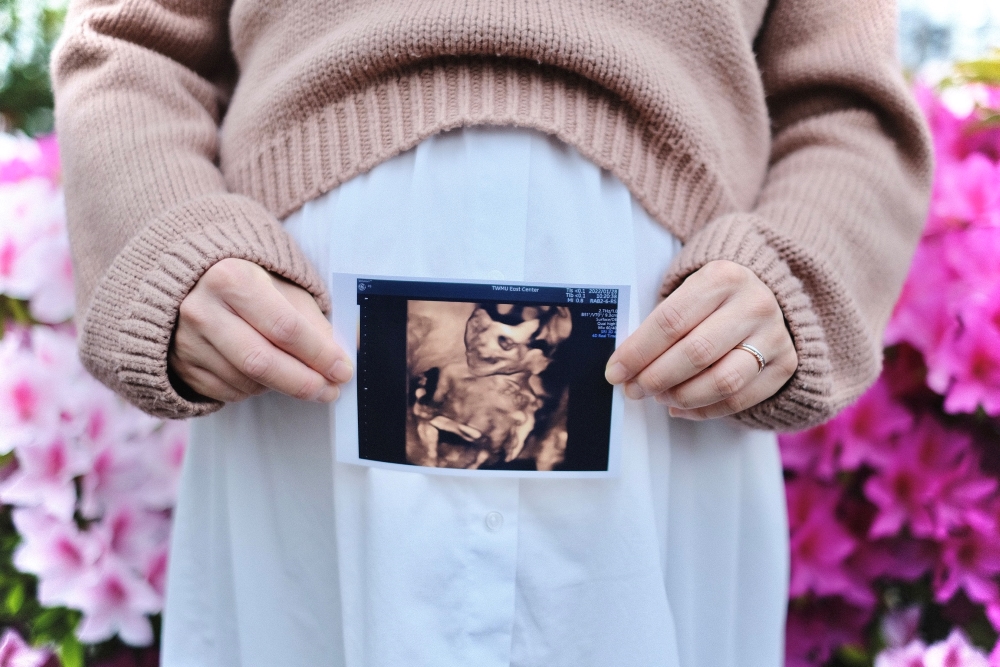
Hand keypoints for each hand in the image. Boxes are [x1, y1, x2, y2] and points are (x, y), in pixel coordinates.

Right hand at [169, 258, 351, 403]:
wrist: (190, 285)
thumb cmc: (247, 283)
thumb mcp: (282, 287)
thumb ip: (311, 321)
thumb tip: (338, 359)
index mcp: (231, 279)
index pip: (284, 327)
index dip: (318, 354)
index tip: (342, 370)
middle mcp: (203, 310)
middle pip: (262, 362)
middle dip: (303, 382)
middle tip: (330, 390)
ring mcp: (188, 342)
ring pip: (246, 382)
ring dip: (282, 386)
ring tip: (300, 377)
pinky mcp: (182, 367)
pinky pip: (229, 392)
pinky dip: (257, 390)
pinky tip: (267, 376)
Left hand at [604, 260, 796, 419]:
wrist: (766, 294)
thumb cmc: (712, 298)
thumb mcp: (688, 291)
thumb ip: (661, 322)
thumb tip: (624, 365)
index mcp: (722, 277)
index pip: (670, 322)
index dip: (637, 352)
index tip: (615, 372)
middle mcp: (753, 304)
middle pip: (695, 353)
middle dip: (655, 378)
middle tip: (633, 389)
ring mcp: (774, 335)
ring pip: (721, 381)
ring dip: (680, 396)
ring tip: (658, 396)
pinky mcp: (785, 364)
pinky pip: (740, 399)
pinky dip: (703, 410)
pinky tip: (679, 407)